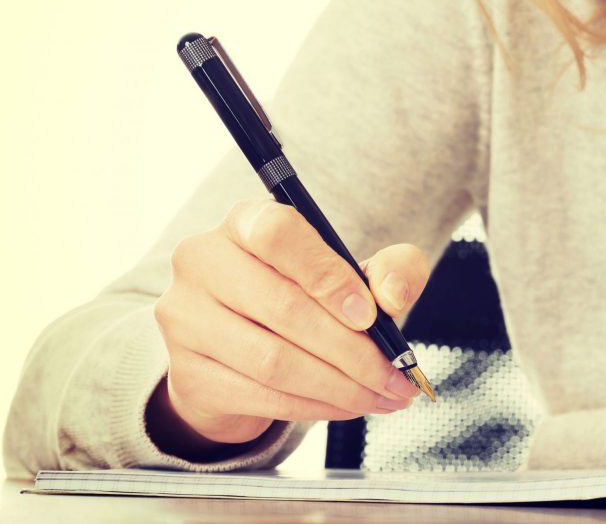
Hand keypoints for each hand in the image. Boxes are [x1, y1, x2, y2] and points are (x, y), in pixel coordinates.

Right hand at [149, 197, 429, 455]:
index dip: (328, 275)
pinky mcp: (187, 375)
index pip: (278, 233)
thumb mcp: (353, 273)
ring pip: (274, 361)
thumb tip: (392, 295)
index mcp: (244, 222)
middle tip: (396, 374)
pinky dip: (316, 407)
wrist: (237, 352)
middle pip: (284, 307)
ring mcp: (186, 320)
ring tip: (382, 395)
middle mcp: (203, 262)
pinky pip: (262, 397)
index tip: (369, 314)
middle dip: (354, 350)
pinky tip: (348, 406)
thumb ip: (391, 269)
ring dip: (341, 386)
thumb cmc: (302, 298)